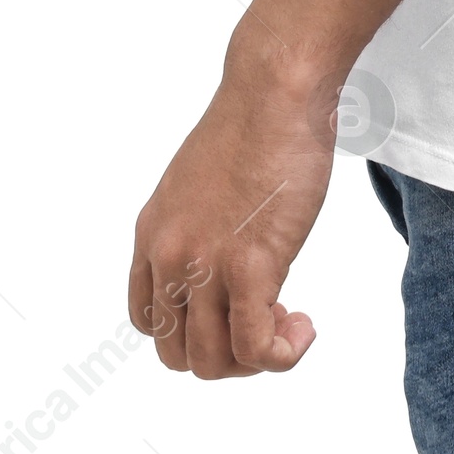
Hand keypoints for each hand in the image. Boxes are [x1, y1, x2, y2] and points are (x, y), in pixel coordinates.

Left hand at [128, 33, 337, 377]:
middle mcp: (168, 256)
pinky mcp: (249, 266)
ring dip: (256, 360)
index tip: (234, 309)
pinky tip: (303, 330)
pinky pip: (255, 346)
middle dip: (227, 354)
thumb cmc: (255, 124)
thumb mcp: (200, 183)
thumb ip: (199, 227)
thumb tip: (226, 256)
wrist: (275, 91)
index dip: (196, 331)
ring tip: (291, 326)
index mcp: (152, 235)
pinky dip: (281, 354)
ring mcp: (205, 264)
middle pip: (179, 354)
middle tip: (269, 321)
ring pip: (214, 362)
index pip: (150, 321)